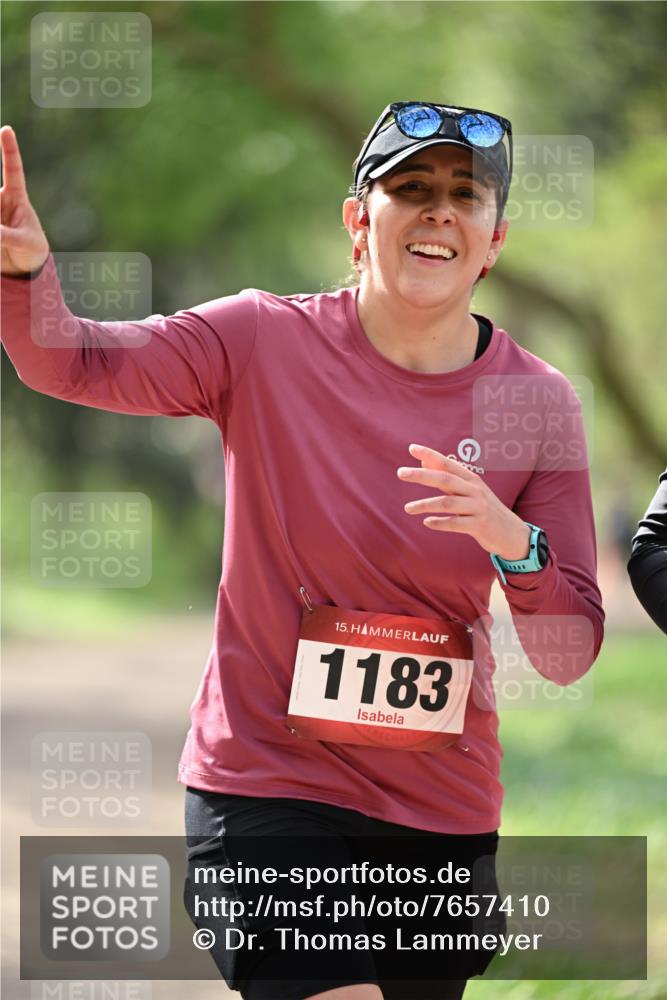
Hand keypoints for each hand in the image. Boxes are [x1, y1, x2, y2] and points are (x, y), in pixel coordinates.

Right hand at [1, 125, 49, 275]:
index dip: (9, 150)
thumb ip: (8, 236)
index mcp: (17, 197)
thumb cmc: (32, 249)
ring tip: (3, 238)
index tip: (7, 130)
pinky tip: (0, 239)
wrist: (22, 266)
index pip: (12, 169)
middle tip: (3, 226)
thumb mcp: (25, 243)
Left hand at [397, 443, 530, 559]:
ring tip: (407, 508)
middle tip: (401, 472)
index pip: (448, 463)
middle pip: (445, 479)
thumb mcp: (468, 490)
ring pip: (447, 502)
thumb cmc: (484, 509)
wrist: (511, 533)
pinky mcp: (479, 526)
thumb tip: (423, 461)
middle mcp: (475, 490)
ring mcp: (478, 508)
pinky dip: (440, 522)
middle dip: (422, 475)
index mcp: (471, 479)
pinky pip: (456, 523)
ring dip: (425, 504)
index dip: (430, 454)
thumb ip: (447, 477)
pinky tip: (426, 522)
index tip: (412, 448)